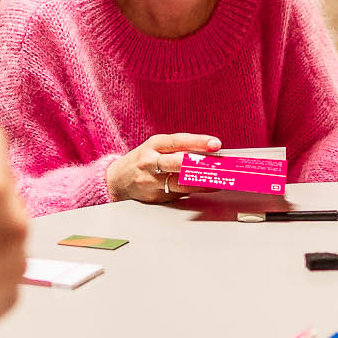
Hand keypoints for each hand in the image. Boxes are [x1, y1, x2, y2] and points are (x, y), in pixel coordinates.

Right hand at [106, 132, 220, 202]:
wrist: (117, 180)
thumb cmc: (142, 161)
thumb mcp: (156, 148)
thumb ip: (178, 149)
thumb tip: (207, 152)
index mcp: (154, 145)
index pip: (178, 141)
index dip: (198, 142)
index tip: (215, 144)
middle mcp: (151, 162)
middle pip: (179, 163)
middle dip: (201, 164)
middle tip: (220, 165)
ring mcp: (152, 181)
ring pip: (181, 182)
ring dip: (202, 182)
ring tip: (219, 180)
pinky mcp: (155, 196)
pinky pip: (178, 193)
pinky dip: (193, 190)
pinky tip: (206, 188)